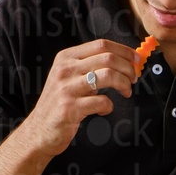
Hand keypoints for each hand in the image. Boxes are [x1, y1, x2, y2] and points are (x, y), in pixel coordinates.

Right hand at [19, 39, 142, 160]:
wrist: (39, 130)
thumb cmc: (60, 102)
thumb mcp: (68, 77)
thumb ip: (89, 66)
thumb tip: (123, 60)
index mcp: (65, 58)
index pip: (101, 44)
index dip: (124, 50)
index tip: (136, 59)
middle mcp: (64, 70)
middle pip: (108, 58)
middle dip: (128, 68)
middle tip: (133, 79)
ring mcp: (66, 89)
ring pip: (108, 76)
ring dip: (124, 84)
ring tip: (125, 92)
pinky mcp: (70, 108)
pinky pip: (102, 101)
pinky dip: (109, 106)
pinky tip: (103, 110)